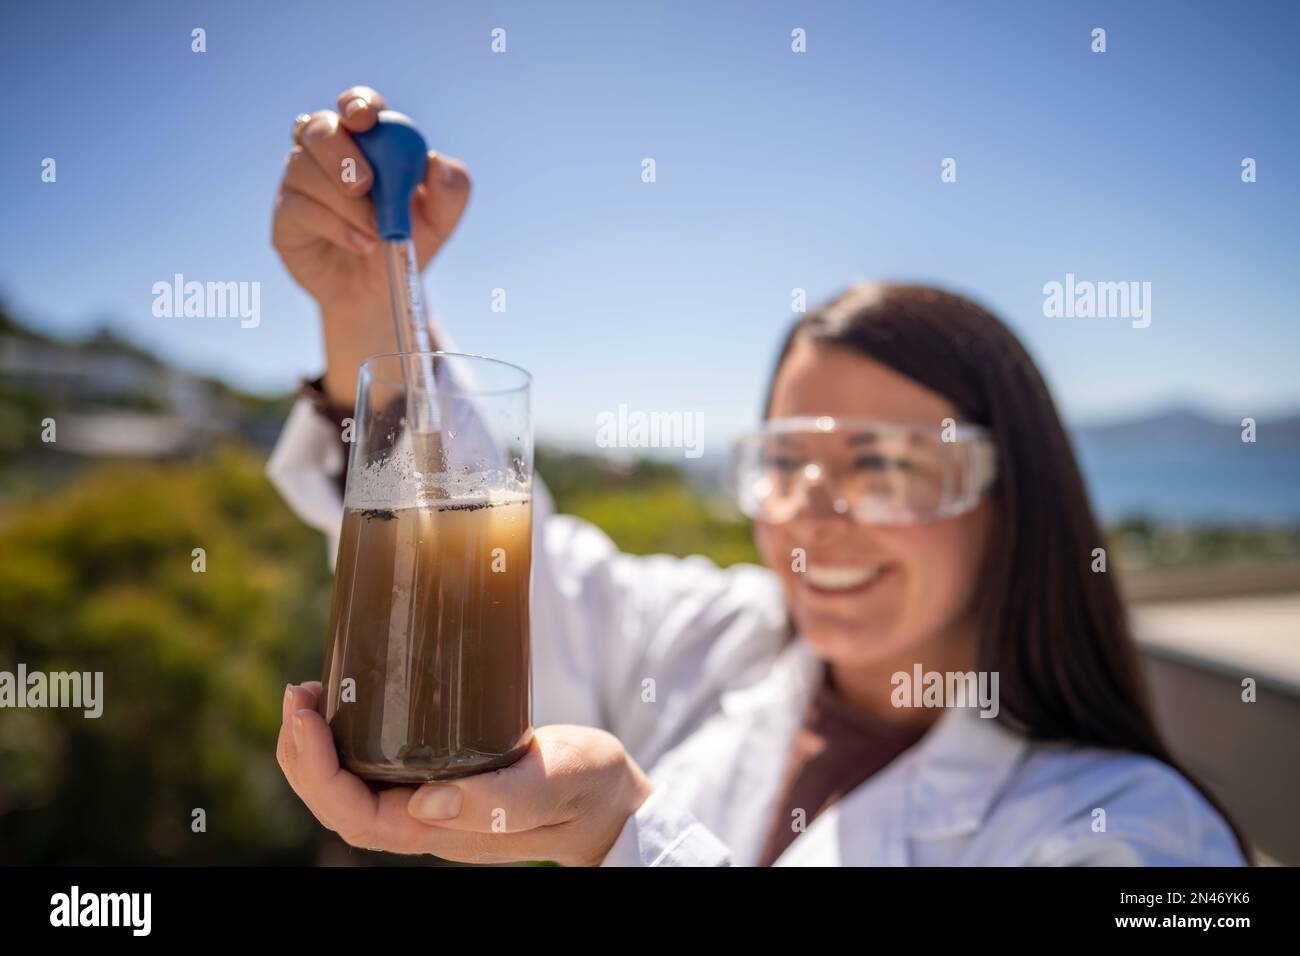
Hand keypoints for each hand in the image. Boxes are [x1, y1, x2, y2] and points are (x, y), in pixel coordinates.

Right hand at [270, 85, 472, 405]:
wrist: (383, 292)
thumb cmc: (407, 241)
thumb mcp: (441, 218)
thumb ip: (450, 188)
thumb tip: (435, 162)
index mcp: (367, 141)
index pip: (355, 106)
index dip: (357, 104)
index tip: (367, 119)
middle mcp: (326, 154)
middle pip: (319, 128)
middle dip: (340, 152)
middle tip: (366, 184)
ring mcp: (300, 182)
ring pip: (304, 168)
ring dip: (346, 203)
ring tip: (375, 233)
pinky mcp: (286, 214)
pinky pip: (299, 206)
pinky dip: (335, 225)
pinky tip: (359, 243)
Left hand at [277, 682, 654, 866]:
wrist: (614, 801)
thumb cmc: (589, 789)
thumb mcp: (552, 783)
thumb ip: (499, 797)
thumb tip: (422, 804)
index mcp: (442, 829)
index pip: (352, 814)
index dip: (315, 770)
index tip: (305, 714)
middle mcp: (427, 822)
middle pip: (338, 804)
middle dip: (302, 755)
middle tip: (297, 693)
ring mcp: (432, 804)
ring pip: (351, 789)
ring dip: (318, 748)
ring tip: (310, 695)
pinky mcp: (445, 778)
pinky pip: (378, 770)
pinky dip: (350, 739)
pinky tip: (354, 703)